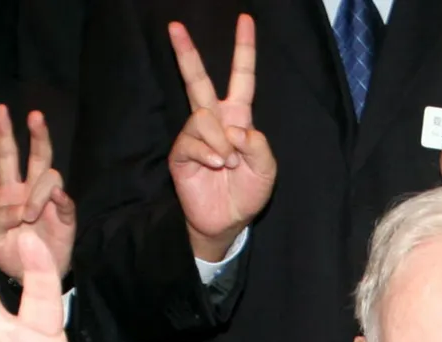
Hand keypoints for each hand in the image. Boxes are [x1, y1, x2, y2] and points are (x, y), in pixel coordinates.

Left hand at [0, 105, 75, 280]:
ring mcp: (51, 202)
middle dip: (37, 134)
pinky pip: (66, 200)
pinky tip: (54, 202)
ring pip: (50, 177)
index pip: (7, 156)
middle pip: (38, 155)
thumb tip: (20, 209)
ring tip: (30, 216)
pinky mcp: (66, 216)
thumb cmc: (9, 254)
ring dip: (38, 193)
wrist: (30, 279)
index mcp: (8, 192)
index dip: (5, 133)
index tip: (1, 109)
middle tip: (34, 116)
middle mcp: (31, 191)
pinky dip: (59, 199)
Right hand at [168, 14, 275, 261]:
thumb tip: (234, 129)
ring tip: (227, 164)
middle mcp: (214, 121)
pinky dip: (208, 154)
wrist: (227, 220)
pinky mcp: (181, 153)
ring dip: (220, 142)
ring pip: (202, 117)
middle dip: (186, 53)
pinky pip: (193, 141)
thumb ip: (258, 145)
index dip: (244, 49)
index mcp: (238, 117)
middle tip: (174, 26)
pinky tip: (215, 167)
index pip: (242, 77)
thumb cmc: (247, 192)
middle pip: (198, 80)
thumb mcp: (267, 169)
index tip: (246, 20)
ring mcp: (195, 136)